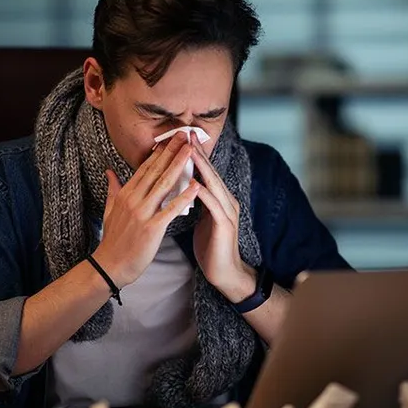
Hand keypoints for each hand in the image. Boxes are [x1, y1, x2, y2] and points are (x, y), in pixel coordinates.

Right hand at [92, 133, 200, 287]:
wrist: (110, 266)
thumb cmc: (113, 240)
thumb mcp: (109, 210)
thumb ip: (112, 189)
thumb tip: (109, 171)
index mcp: (125, 194)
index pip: (145, 167)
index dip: (160, 151)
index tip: (171, 138)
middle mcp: (134, 199)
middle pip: (156, 170)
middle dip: (172, 151)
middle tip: (185, 135)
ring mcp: (142, 213)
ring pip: (164, 184)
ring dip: (179, 166)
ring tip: (192, 151)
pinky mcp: (152, 228)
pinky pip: (170, 210)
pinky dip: (184, 197)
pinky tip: (196, 187)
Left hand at [189, 132, 256, 302]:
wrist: (224, 273)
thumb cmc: (209, 246)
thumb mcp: (200, 219)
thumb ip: (194, 201)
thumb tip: (181, 186)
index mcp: (218, 198)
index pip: (205, 171)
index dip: (193, 154)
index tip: (180, 138)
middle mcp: (226, 200)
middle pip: (210, 172)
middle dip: (197, 153)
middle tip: (186, 134)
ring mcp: (228, 212)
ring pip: (213, 184)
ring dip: (201, 167)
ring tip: (188, 152)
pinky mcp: (225, 225)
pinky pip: (214, 206)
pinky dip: (204, 194)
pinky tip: (194, 184)